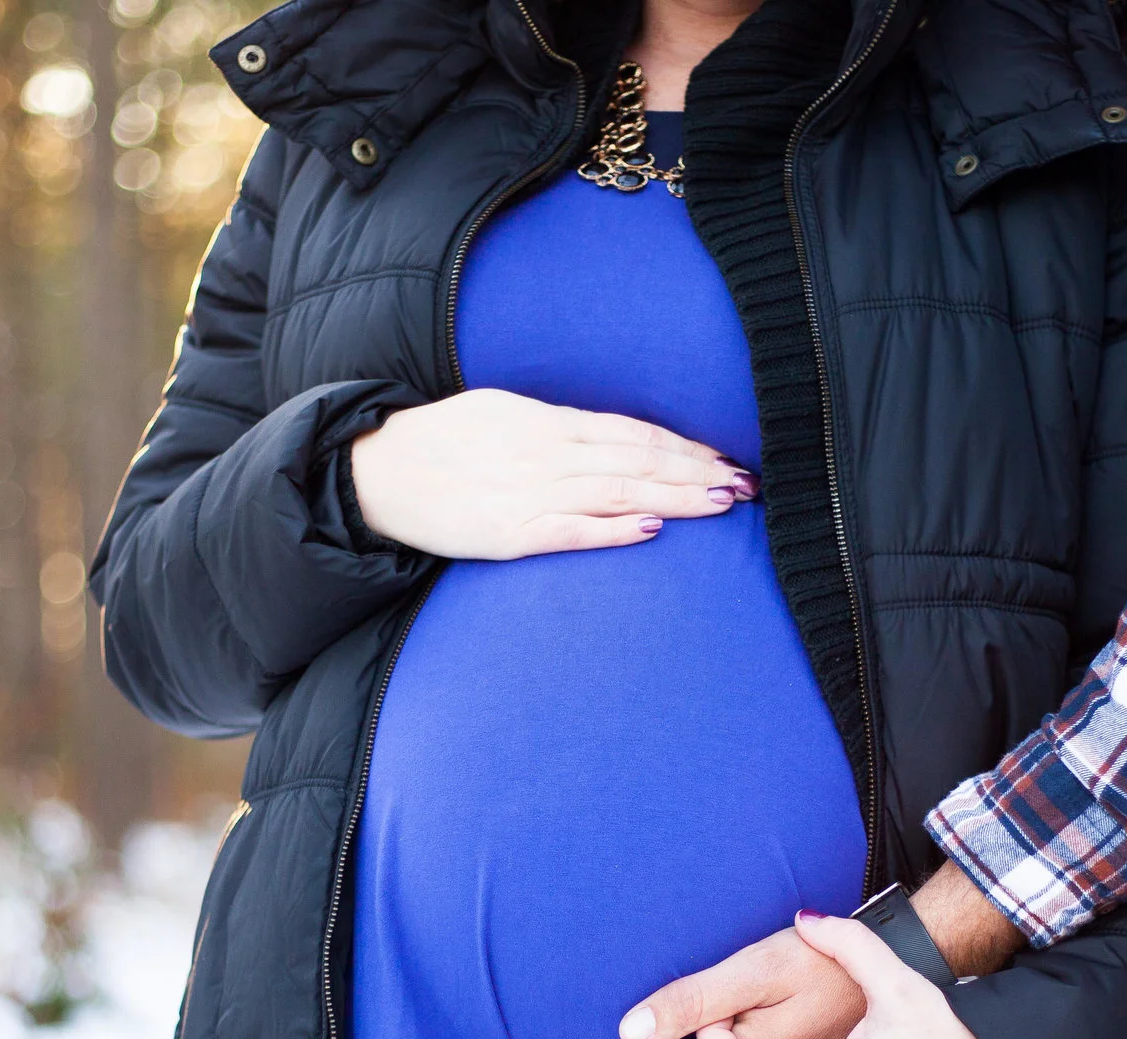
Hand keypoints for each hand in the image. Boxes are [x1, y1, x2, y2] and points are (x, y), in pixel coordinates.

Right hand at [348, 388, 755, 559]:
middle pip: (638, 460)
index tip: (727, 455)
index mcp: (548, 422)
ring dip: (674, 498)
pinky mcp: (509, 534)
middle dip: (697, 471)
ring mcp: (529, 493)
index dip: (684, 444)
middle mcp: (547, 453)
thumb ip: (558, 429)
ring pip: (617, 492)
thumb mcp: (505, 416)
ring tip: (722, 502)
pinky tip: (652, 530)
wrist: (378, 471)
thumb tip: (612, 440)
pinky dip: (612, 529)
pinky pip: (570, 530)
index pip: (633, 432)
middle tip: (748, 483)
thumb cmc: (443, 445)